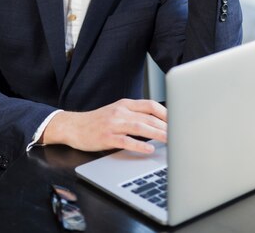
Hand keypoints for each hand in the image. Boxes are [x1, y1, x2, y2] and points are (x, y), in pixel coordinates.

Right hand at [42, 98, 166, 153]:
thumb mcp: (116, 112)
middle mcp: (120, 111)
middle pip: (149, 117)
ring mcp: (113, 124)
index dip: (166, 113)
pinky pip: (126, 141)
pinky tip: (149, 149)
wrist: (74, 126)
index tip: (178, 121)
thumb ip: (134, 115)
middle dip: (167, 126)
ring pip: (140, 127)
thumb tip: (157, 124)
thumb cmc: (97, 121)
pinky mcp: (107, 137)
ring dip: (158, 134)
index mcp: (124, 104)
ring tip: (171, 140)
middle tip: (180, 134)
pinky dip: (139, 145)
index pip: (150, 105)